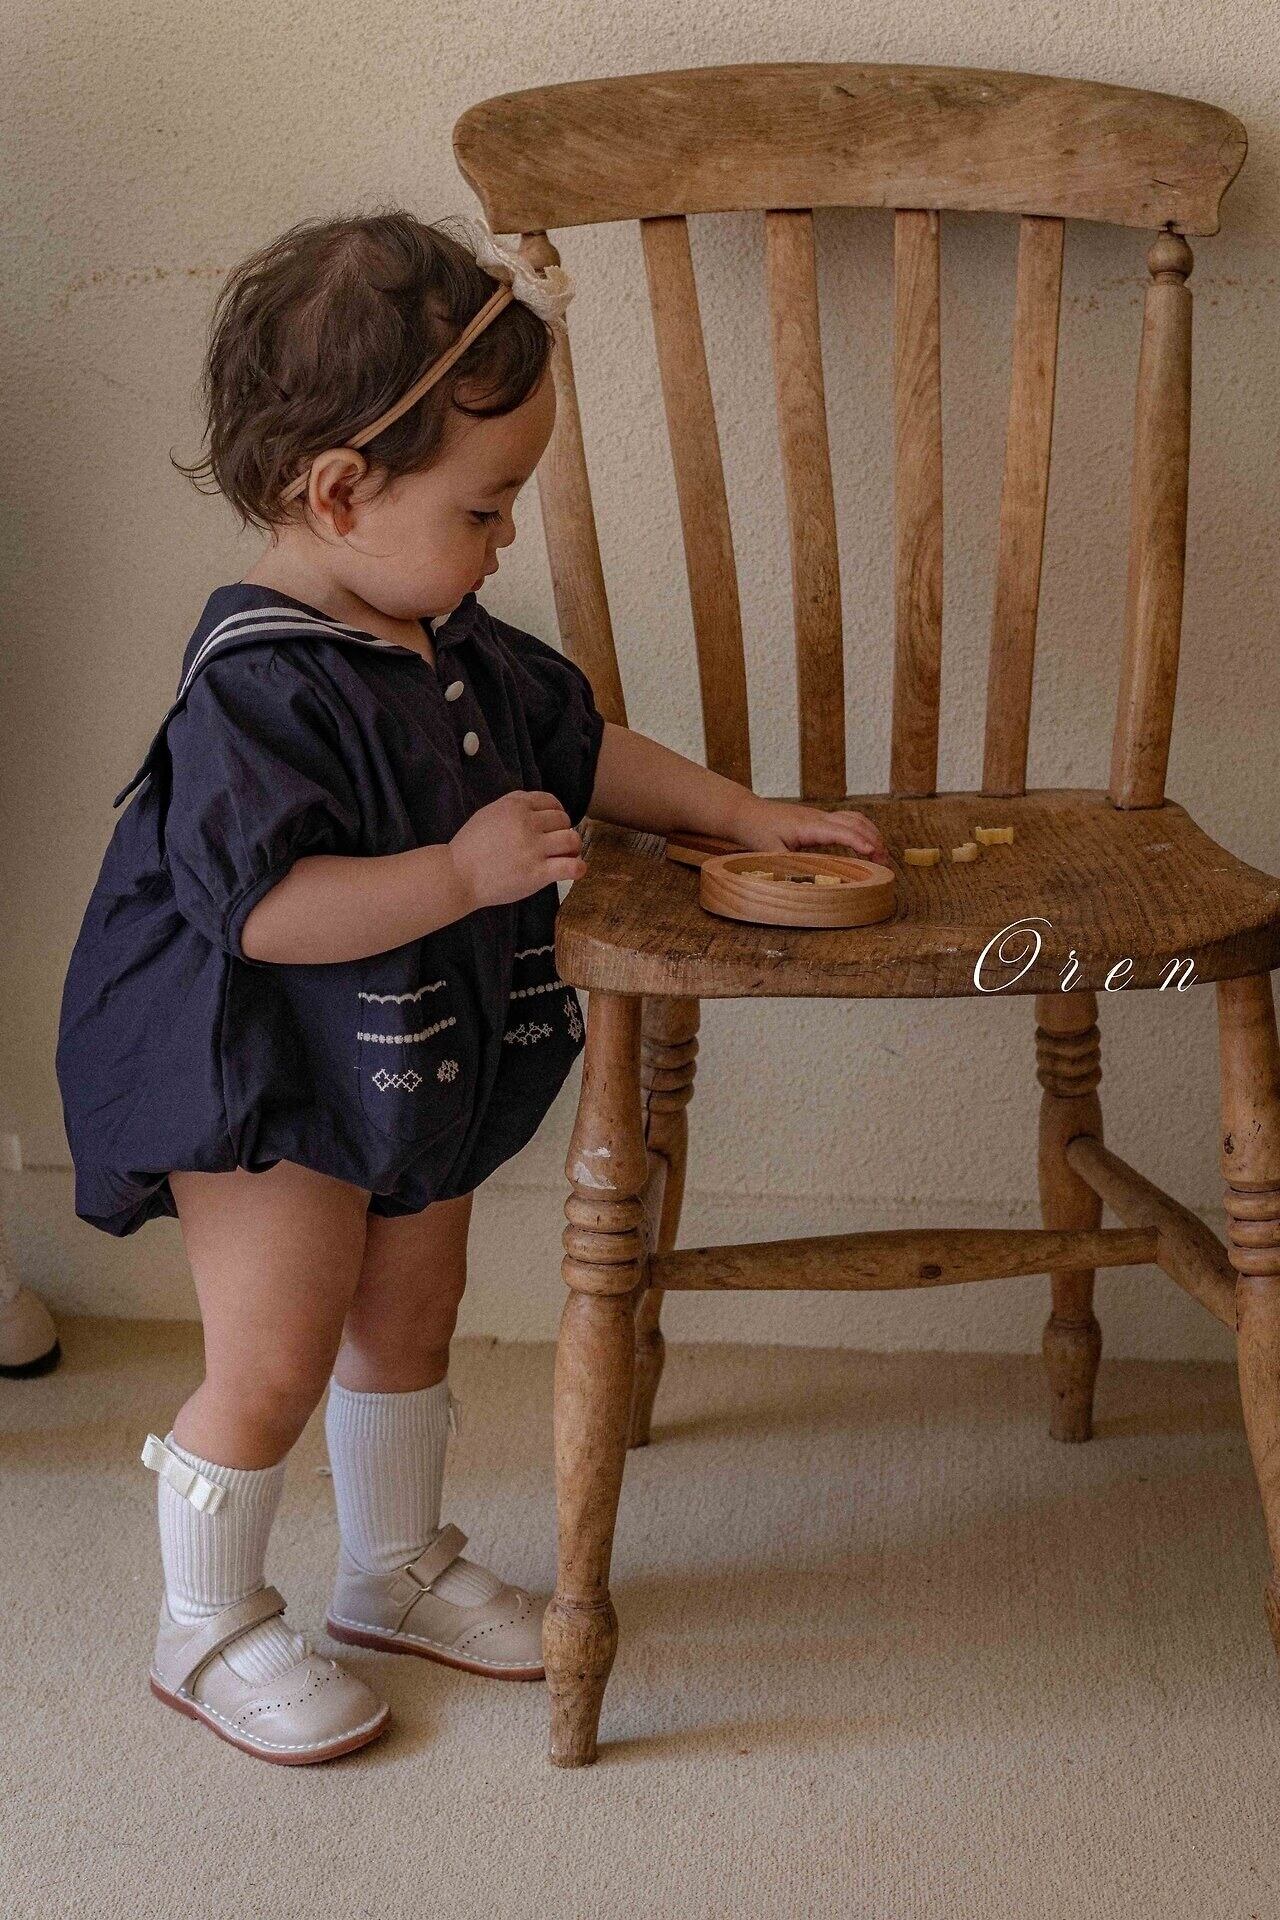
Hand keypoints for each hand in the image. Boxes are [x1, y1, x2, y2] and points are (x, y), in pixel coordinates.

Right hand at [449, 789, 587, 909]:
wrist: (457, 875)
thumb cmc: (470, 846)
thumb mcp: (489, 812)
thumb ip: (514, 804)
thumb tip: (540, 805)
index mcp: (515, 806)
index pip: (551, 802)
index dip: (556, 814)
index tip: (552, 826)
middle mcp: (527, 823)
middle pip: (564, 820)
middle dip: (563, 831)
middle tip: (556, 845)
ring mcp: (533, 848)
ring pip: (572, 840)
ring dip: (572, 848)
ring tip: (565, 857)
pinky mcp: (537, 873)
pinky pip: (571, 866)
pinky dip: (578, 868)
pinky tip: (574, 870)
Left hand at [731, 794, 891, 865]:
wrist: (745, 812)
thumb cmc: (756, 831)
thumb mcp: (769, 853)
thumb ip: (789, 865)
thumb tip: (807, 881)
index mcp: (809, 826)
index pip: (841, 831)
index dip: (859, 842)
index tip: (874, 854)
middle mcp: (819, 817)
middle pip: (856, 822)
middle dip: (874, 840)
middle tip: (885, 863)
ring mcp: (820, 815)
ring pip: (855, 818)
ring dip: (872, 833)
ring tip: (881, 854)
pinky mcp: (818, 818)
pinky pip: (848, 819)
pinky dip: (862, 830)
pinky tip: (866, 844)